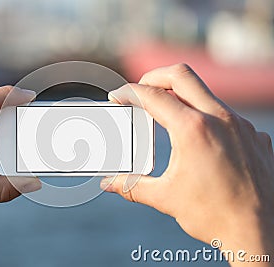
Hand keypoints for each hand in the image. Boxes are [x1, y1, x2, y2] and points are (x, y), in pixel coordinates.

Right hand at [101, 64, 273, 264]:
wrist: (260, 233)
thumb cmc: (215, 216)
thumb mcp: (166, 198)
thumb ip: (132, 186)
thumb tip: (110, 184)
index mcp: (193, 130)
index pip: (152, 96)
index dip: (128, 93)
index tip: (117, 98)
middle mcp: (220, 119)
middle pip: (180, 75)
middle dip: (154, 77)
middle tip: (140, 90)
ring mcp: (240, 125)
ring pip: (205, 92)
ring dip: (180, 96)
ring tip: (165, 115)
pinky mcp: (253, 136)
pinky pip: (224, 114)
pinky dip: (204, 116)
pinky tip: (198, 139)